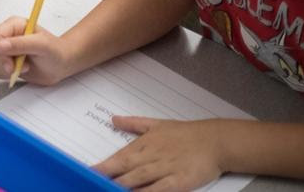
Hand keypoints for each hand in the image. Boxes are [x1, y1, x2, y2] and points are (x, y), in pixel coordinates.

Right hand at [0, 16, 73, 85]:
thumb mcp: (41, 45)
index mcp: (13, 26)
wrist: (61, 64)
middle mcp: (7, 37)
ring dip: (6, 69)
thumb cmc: (55, 51)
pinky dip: (7, 75)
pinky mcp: (7, 63)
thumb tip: (0, 45)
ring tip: (24, 67)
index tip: (10, 61)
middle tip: (17, 66)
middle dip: (3, 62)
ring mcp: (6, 50)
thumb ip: (21, 44)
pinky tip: (21, 71)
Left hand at [95, 117, 225, 190]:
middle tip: (91, 181)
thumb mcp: (157, 124)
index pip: (119, 157)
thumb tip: (113, 119)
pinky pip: (161, 189)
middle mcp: (152, 156)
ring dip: (123, 185)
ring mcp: (165, 169)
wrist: (215, 140)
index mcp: (144, 143)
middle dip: (108, 176)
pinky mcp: (180, 181)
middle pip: (125, 169)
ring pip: (139, 179)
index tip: (88, 171)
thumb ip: (134, 124)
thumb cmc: (186, 133)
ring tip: (107, 189)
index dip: (103, 166)